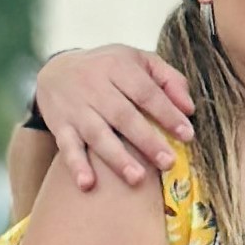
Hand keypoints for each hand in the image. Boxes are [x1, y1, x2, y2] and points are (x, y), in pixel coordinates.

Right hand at [37, 45, 195, 195]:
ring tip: (137, 178)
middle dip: (147, 141)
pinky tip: (87, 184)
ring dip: (117, 158)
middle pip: (123, 116)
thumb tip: (189, 108)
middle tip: (168, 162)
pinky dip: (76, 166)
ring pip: (97, 134)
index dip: (167, 114)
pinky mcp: (60, 126)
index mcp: (118, 67)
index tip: (187, 135)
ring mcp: (76, 108)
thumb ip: (168, 79)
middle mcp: (95, 87)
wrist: (56, 69)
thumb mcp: (138, 60)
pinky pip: (67, 147)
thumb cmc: (109, 68)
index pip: (146, 93)